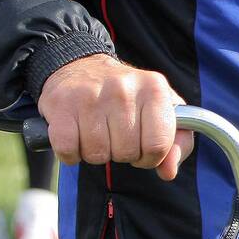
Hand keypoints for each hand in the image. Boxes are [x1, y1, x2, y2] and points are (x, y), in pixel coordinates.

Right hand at [37, 54, 189, 180]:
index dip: (150, 157)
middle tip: (116, 136)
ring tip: (97, 133)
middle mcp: (123, 88)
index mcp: (154, 90)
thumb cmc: (130, 98)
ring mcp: (91, 95)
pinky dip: (71, 153)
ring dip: (96, 153)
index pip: (158, 146)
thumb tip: (168, 171)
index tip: (142, 148)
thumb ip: (178, 143)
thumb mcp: (163, 112)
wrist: (81, 66)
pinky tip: (76, 137)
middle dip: (122, 153)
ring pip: (97, 154)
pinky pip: (68, 149)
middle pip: (126, 153)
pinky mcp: (60, 104)